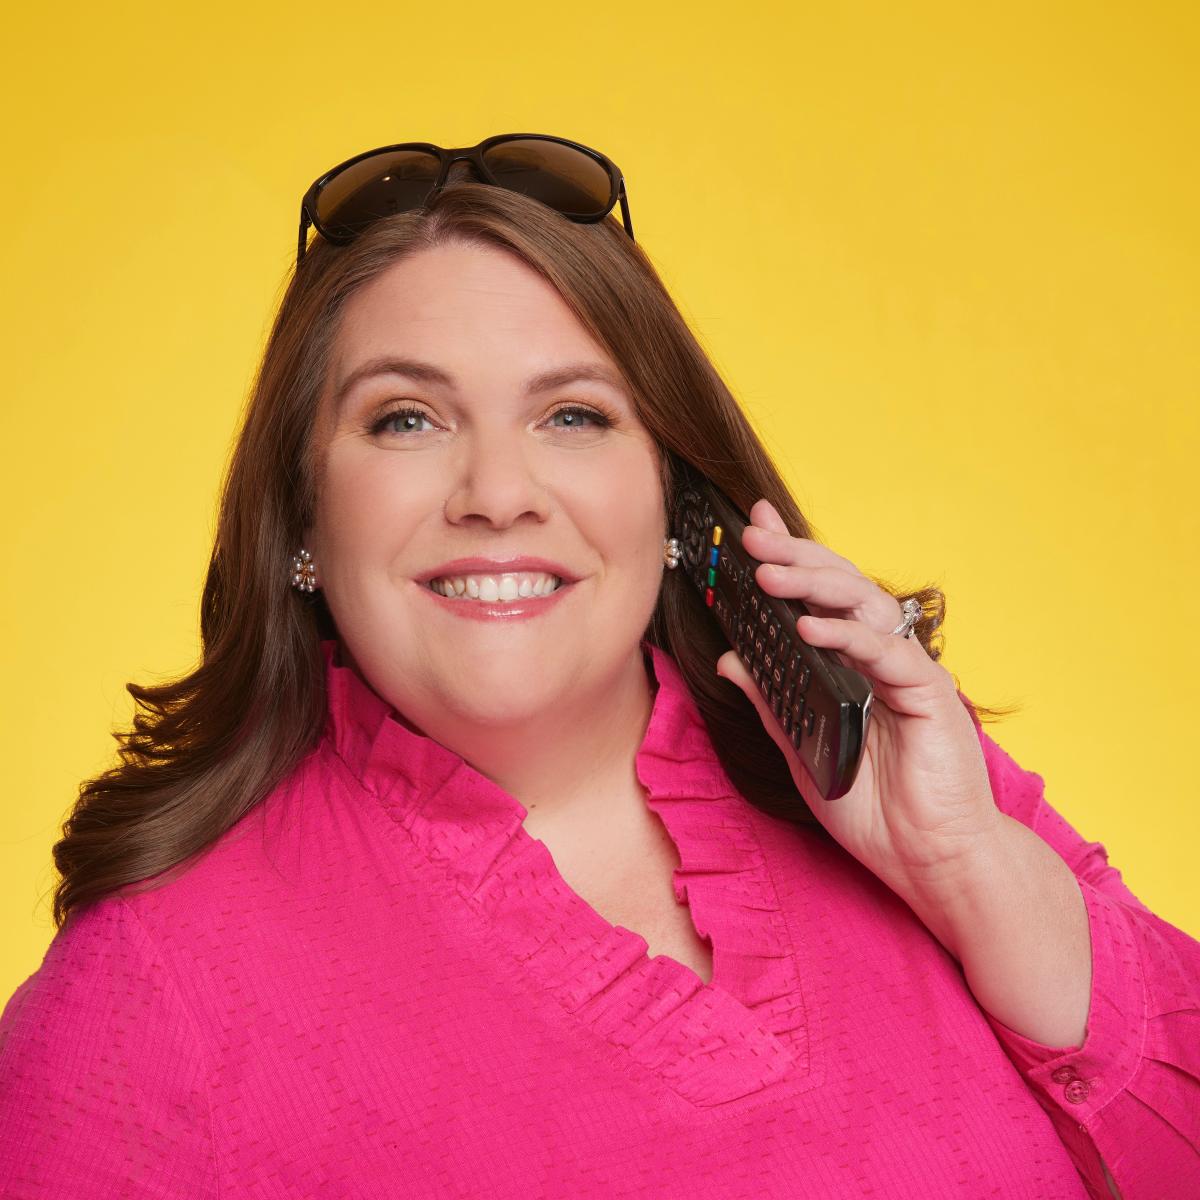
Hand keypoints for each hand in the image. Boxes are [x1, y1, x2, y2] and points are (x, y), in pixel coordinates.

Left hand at [714, 499, 1003, 897]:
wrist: (928, 862)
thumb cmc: (874, 812)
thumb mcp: (803, 751)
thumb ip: (773, 702)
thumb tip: (731, 659)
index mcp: (854, 668)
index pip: (819, 601)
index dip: (791, 562)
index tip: (753, 531)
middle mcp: (882, 661)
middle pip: (841, 590)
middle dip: (797, 558)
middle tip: (754, 537)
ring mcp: (907, 673)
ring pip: (865, 607)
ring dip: (815, 586)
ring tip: (770, 574)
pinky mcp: (930, 695)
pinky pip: (887, 653)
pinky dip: (848, 637)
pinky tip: (809, 629)